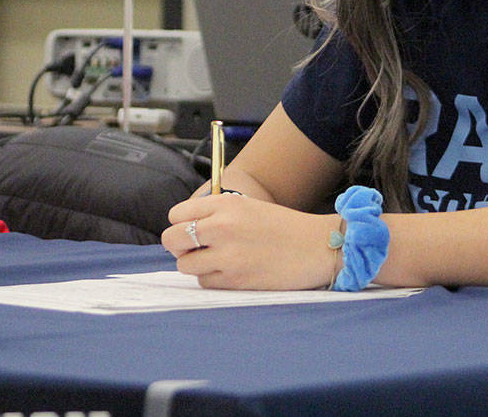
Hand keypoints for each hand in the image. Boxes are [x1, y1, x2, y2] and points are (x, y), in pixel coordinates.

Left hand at [162, 193, 340, 289]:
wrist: (316, 247)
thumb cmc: (281, 227)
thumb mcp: (247, 206)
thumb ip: (215, 214)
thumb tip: (183, 228)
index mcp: (224, 204)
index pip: (177, 214)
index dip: (180, 223)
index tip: (190, 229)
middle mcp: (221, 227)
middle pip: (172, 239)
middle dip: (178, 245)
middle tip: (194, 248)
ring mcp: (227, 256)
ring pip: (185, 264)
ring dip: (195, 264)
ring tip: (216, 260)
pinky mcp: (234, 280)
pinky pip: (204, 282)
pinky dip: (212, 279)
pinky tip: (231, 272)